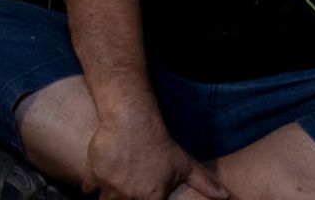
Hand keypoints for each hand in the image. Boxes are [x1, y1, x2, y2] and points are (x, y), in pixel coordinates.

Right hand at [84, 120, 230, 199]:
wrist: (131, 121)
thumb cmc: (160, 143)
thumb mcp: (185, 164)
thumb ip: (205, 184)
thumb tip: (227, 196)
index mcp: (151, 198)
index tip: (140, 197)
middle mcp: (129, 196)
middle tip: (127, 194)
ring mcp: (109, 186)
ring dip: (108, 198)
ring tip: (113, 191)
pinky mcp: (93, 174)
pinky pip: (87, 188)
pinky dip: (90, 187)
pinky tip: (95, 182)